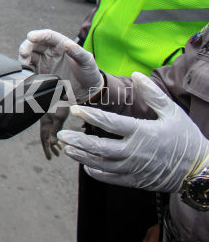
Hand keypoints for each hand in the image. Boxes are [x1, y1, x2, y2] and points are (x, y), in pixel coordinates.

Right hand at [18, 29, 102, 103]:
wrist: (87, 91)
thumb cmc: (89, 73)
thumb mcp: (87, 61)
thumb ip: (78, 52)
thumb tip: (67, 44)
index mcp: (61, 44)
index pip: (48, 36)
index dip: (39, 35)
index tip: (31, 37)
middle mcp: (50, 51)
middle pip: (35, 45)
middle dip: (26, 47)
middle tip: (23, 53)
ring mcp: (44, 62)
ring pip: (29, 56)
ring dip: (24, 59)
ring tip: (24, 64)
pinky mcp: (40, 74)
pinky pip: (30, 70)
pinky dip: (26, 70)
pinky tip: (26, 73)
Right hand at [40, 106, 68, 159]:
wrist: (60, 91)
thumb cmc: (60, 104)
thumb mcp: (59, 118)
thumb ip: (55, 130)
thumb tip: (52, 143)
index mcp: (45, 124)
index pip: (44, 140)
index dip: (47, 149)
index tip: (50, 158)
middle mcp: (46, 123)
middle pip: (46, 138)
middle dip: (51, 147)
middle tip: (56, 155)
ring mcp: (49, 120)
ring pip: (50, 134)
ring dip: (54, 142)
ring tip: (60, 149)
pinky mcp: (53, 116)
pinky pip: (53, 129)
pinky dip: (56, 135)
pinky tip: (60, 137)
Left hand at [58, 72, 208, 192]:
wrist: (200, 171)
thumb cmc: (186, 138)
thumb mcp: (173, 112)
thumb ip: (153, 94)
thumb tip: (137, 75)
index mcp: (143, 133)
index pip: (110, 124)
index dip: (90, 117)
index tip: (74, 110)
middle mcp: (135, 152)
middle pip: (100, 148)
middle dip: (78, 141)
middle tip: (62, 135)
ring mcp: (134, 169)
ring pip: (101, 164)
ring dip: (82, 157)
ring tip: (67, 148)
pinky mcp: (135, 181)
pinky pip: (110, 178)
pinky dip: (96, 172)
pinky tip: (85, 165)